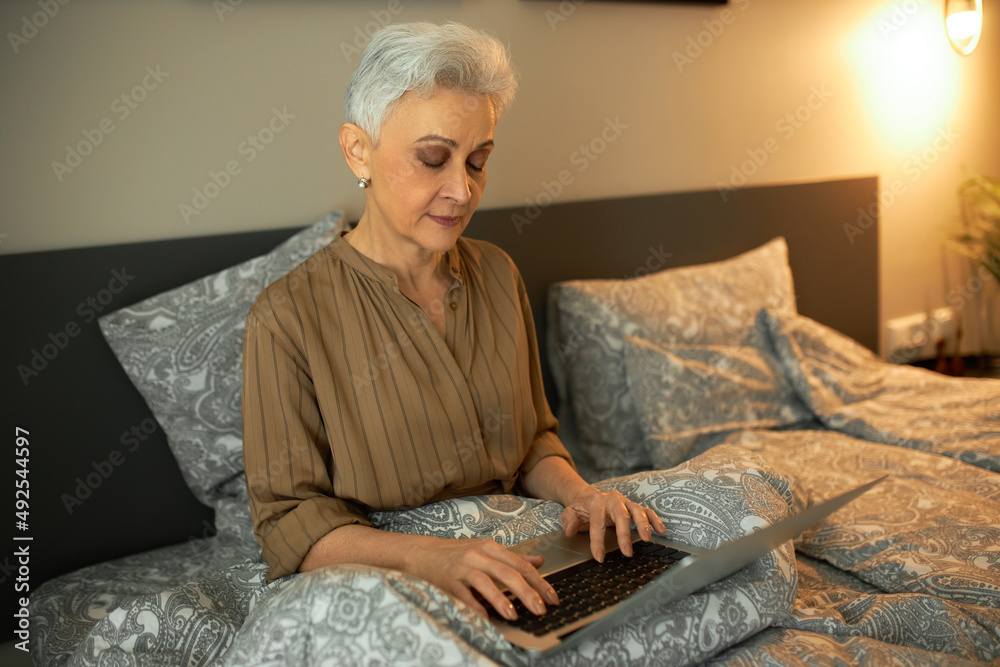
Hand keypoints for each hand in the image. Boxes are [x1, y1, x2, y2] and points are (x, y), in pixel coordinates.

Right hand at [406, 536, 559, 620]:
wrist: (421, 553)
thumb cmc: (456, 554)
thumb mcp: (486, 550)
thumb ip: (513, 557)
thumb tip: (540, 561)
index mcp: (491, 548)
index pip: (520, 565)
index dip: (539, 581)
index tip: (552, 597)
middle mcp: (478, 555)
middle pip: (507, 573)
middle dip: (527, 592)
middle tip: (541, 609)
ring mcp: (462, 567)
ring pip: (486, 582)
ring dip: (501, 600)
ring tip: (514, 615)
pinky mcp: (448, 580)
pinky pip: (463, 595)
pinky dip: (475, 606)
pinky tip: (486, 618)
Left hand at [560, 487, 665, 562]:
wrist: (588, 497)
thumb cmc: (580, 509)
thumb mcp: (569, 513)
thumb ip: (568, 521)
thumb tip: (569, 531)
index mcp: (595, 502)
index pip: (597, 522)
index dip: (598, 541)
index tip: (599, 557)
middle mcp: (612, 499)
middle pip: (621, 515)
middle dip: (624, 534)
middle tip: (627, 552)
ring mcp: (625, 502)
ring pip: (637, 511)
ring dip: (643, 525)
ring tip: (647, 539)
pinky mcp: (633, 506)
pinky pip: (647, 511)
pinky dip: (655, 520)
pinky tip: (661, 531)